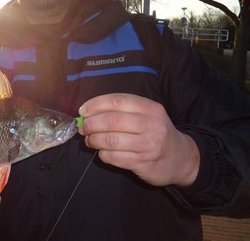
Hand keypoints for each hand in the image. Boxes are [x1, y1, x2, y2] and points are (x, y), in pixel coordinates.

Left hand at [78, 93, 199, 186]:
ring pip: (111, 140)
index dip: (96, 104)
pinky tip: (102, 152)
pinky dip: (103, 154)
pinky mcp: (144, 163)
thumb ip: (121, 111)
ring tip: (89, 140)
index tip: (83, 110)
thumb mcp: (146, 115)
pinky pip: (115, 158)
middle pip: (112, 121)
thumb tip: (87, 112)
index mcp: (150, 108)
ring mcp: (149, 145)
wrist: (181, 158)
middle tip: (83, 127)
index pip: (117, 100)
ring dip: (94, 140)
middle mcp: (151, 125)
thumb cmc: (155, 132)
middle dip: (92, 124)